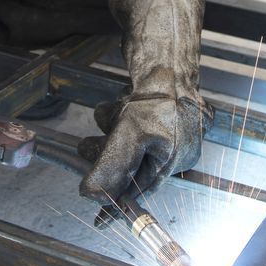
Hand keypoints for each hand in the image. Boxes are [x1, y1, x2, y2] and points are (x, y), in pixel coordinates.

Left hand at [77, 0, 212, 203]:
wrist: (166, 45)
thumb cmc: (158, 92)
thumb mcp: (131, 134)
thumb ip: (112, 166)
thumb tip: (92, 194)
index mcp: (178, 158)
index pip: (141, 189)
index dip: (116, 203)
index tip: (97, 220)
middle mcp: (177, 144)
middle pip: (129, 163)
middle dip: (106, 153)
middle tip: (86, 145)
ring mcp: (167, 123)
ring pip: (124, 138)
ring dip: (111, 126)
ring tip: (111, 108)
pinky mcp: (154, 102)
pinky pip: (128, 118)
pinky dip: (118, 111)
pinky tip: (119, 98)